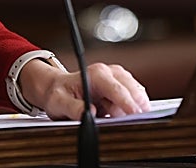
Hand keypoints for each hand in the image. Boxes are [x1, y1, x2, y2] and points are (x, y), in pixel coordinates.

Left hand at [19, 58, 149, 120]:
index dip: (128, 104)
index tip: (137, 116)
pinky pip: (136, 96)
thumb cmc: (59, 94)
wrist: (59, 89)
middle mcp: (110, 72)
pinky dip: (135, 107)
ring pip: (137, 93)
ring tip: (121, 119)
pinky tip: (125, 116)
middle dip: (136, 107)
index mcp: (96, 74)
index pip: (118, 89)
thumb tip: (88, 113)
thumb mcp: (59, 102)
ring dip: (135, 107)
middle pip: (133, 89)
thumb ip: (72, 108)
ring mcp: (118, 77)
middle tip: (136, 124)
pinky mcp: (123, 85)